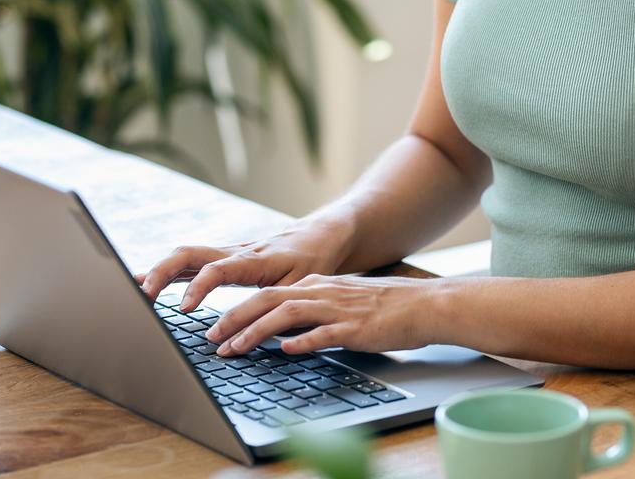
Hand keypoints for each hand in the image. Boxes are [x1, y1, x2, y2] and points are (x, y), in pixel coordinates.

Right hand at [135, 216, 356, 312]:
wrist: (320, 235)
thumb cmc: (313, 262)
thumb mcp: (304, 285)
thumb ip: (281, 306)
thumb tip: (260, 336)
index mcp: (254, 260)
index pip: (218, 269)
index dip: (199, 287)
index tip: (184, 308)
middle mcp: (234, 252)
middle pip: (190, 254)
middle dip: (163, 272)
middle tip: (142, 296)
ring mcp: (226, 253)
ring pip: (185, 255)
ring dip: (159, 270)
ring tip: (132, 288)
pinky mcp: (222, 258)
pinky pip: (190, 262)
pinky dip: (166, 271)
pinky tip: (145, 283)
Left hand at [202, 274, 438, 357]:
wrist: (424, 305)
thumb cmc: (384, 309)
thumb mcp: (341, 303)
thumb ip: (312, 313)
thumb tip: (282, 331)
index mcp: (317, 286)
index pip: (268, 294)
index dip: (238, 312)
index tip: (216, 330)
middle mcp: (322, 292)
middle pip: (268, 299)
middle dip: (234, 318)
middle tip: (210, 338)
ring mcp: (338, 308)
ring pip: (288, 313)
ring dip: (257, 331)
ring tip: (235, 348)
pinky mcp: (355, 327)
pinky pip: (324, 333)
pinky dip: (302, 340)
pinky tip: (286, 350)